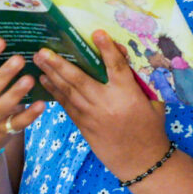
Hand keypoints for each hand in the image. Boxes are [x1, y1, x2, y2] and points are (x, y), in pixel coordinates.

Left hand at [34, 30, 168, 180]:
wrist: (140, 160)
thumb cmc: (150, 126)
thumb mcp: (153, 100)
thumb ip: (138, 78)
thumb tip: (121, 53)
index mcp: (128, 94)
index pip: (117, 66)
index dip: (107, 49)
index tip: (97, 33)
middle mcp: (107, 102)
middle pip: (80, 78)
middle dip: (60, 63)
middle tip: (43, 50)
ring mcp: (93, 115)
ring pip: (69, 91)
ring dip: (52, 74)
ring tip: (38, 60)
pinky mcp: (84, 126)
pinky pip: (67, 105)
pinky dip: (55, 92)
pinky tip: (45, 81)